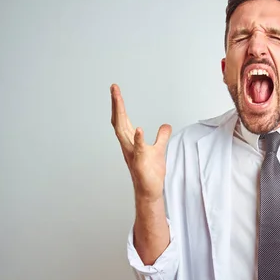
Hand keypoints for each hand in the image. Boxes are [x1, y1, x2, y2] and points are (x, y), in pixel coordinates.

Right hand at [110, 84, 171, 201]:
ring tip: (118, 99)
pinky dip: (139, 139)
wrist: (149, 191)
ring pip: (123, 131)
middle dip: (116, 104)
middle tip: (113, 88)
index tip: (116, 91)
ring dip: (121, 114)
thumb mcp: (159, 150)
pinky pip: (139, 148)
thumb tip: (166, 125)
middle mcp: (128, 145)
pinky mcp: (140, 162)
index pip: (123, 119)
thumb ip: (161, 137)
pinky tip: (139, 129)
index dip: (119, 105)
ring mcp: (133, 153)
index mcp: (130, 141)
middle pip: (119, 121)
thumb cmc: (150, 173)